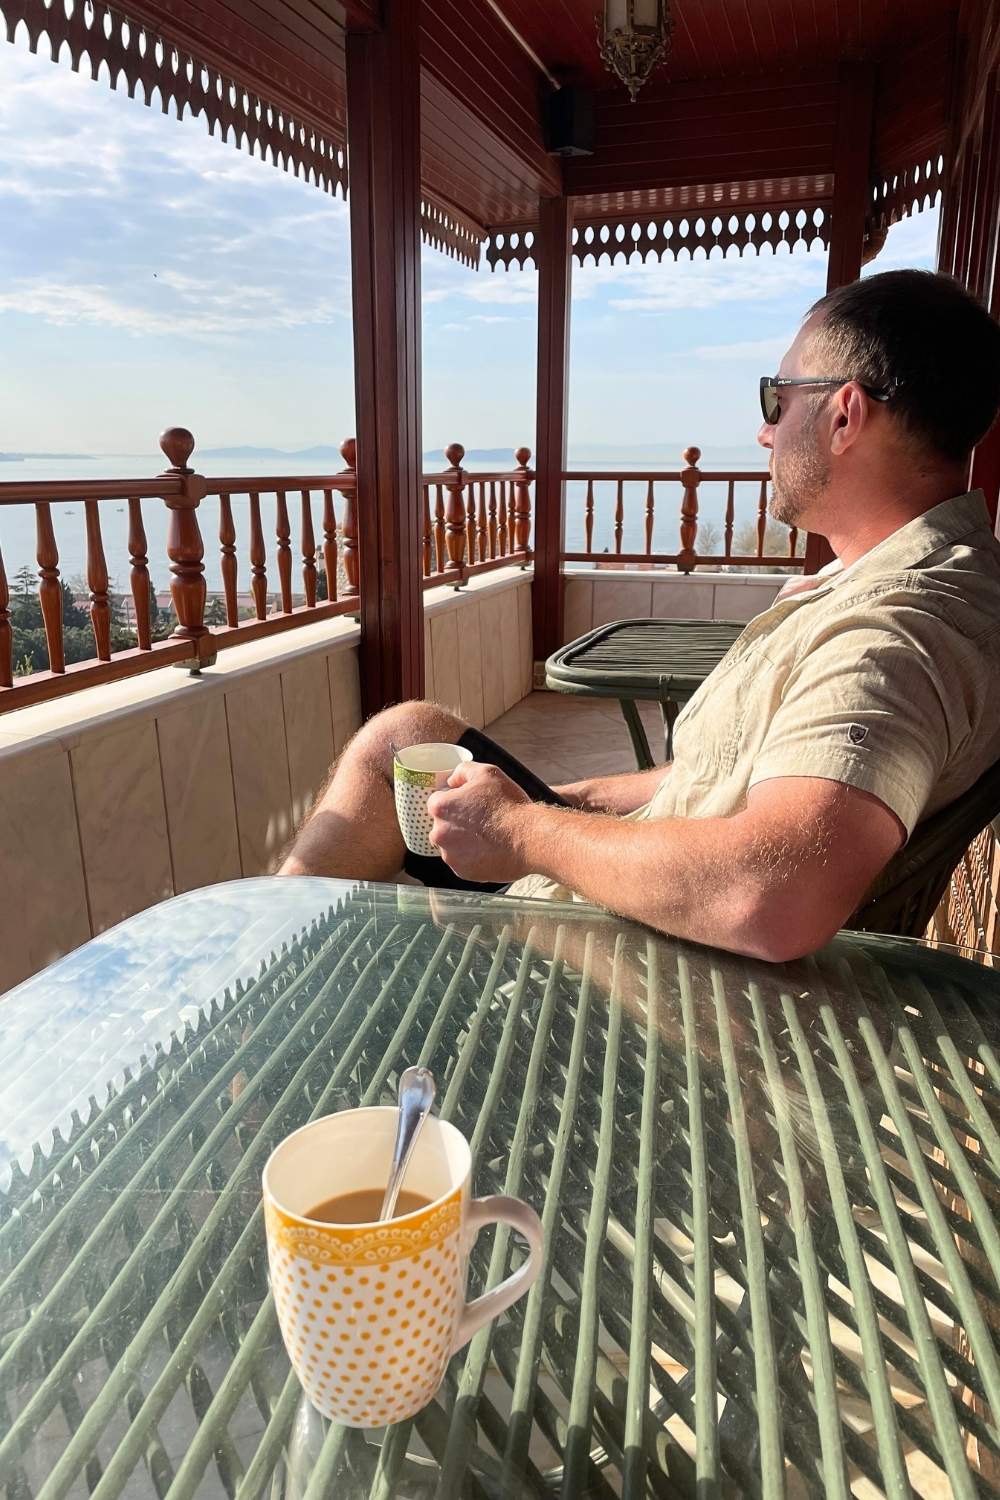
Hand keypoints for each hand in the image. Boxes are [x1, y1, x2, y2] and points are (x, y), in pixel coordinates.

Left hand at [426, 761, 531, 883]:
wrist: (529, 838)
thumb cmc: (508, 805)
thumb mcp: (487, 772)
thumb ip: (462, 771)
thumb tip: (452, 781)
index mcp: (440, 808)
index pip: (438, 801)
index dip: (456, 800)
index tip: (472, 804)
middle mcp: (439, 833)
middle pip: (443, 825)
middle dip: (458, 822)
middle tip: (483, 820)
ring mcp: (451, 856)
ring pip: (452, 845)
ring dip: (465, 841)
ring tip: (489, 836)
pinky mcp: (463, 872)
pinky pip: (464, 862)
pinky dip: (474, 858)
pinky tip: (490, 849)